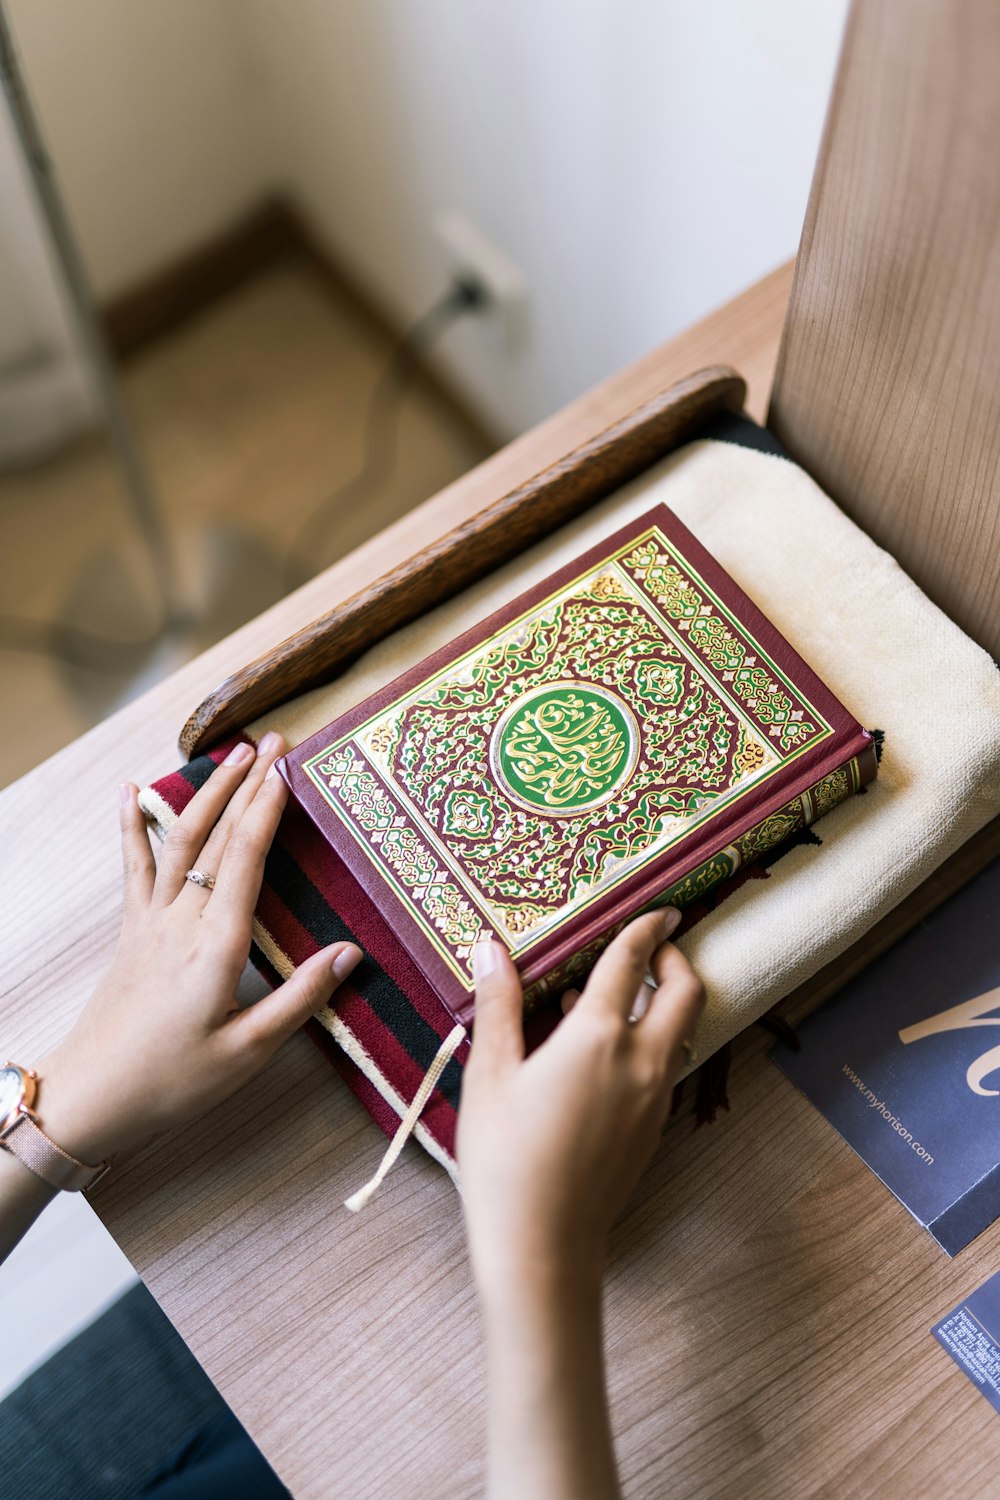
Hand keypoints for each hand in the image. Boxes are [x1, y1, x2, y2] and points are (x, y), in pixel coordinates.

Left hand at [37, 734, 361, 1164]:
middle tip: (274, 741)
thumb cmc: (171, 1083)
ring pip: (179, 840)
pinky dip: (131, 826)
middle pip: (217, 836)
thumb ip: (300, 998)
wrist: (90, 1099)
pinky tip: (130, 792)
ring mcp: (151, 922)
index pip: (246, 857)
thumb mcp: (248, 1053)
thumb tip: (351, 952)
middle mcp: (181, 920)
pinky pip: (134, 867)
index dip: (269, 806)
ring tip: (233, 756)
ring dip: (207, 793)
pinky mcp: (132, 932)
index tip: (290, 765)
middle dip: (248, 784)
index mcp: (216, 945)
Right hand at [457, 908, 704, 1298]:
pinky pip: (665, 1066)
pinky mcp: (652, 1129)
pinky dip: (650, 1040)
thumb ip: (497, 1004)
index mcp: (598, 1036)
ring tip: (614, 996)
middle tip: (652, 947)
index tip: (659, 908)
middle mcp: (640, 1061)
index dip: (646, 928)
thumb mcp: (490, 1074)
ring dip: (663, 1002)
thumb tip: (489, 947)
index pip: (631, 962)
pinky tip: (601, 1052)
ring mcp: (653, 1098)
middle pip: (686, 993)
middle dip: (677, 961)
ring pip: (681, 1031)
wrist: (542, 1245)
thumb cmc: (504, 1157)